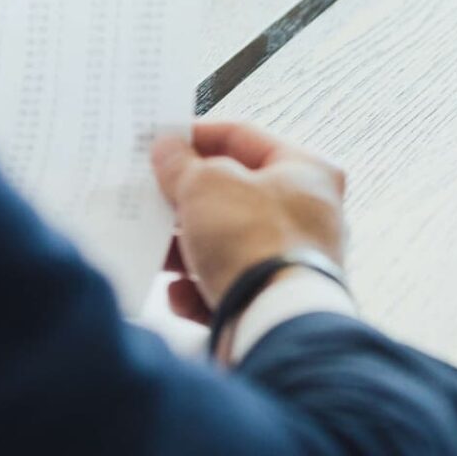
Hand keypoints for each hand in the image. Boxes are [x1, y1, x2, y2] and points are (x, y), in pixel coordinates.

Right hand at [151, 122, 347, 321]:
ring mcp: (292, 260)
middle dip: (187, 199)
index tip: (158, 142)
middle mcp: (308, 214)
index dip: (197, 135)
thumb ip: (182, 164)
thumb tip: (168, 149)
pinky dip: (197, 290)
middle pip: (232, 194)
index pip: (244, 137)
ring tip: (155, 251)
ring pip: (225, 244)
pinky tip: (181, 294)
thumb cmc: (253, 241)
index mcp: (306, 171)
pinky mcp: (272, 301)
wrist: (273, 321)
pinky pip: (226, 287)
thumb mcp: (207, 185)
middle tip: (148, 197)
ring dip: (184, 248)